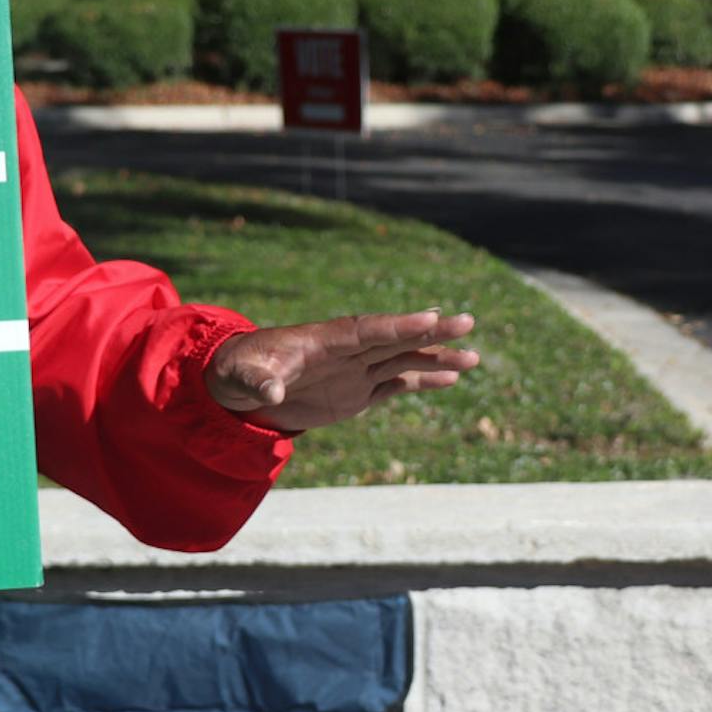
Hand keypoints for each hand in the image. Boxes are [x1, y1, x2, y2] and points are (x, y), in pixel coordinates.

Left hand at [205, 310, 479, 433]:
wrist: (239, 387)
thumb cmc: (238, 372)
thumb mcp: (242, 377)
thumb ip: (258, 382)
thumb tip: (269, 392)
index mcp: (323, 341)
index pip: (367, 330)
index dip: (398, 325)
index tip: (430, 318)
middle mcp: (346, 352)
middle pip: (396, 338)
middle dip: (431, 332)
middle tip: (467, 322)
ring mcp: (355, 371)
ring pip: (403, 360)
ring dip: (437, 359)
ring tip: (473, 357)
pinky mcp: (356, 393)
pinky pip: (395, 385)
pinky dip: (422, 381)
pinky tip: (451, 378)